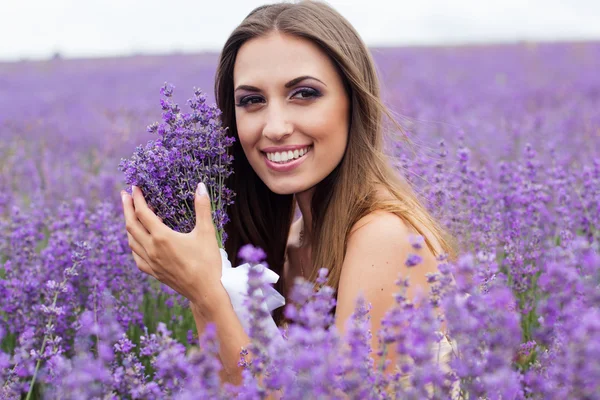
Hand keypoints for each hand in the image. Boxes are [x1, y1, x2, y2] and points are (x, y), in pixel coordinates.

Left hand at [121, 183, 224, 310]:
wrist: (204, 291)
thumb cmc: (207, 261)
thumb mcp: (206, 232)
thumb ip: (202, 208)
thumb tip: (201, 186)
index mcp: (162, 237)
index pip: (142, 212)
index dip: (137, 198)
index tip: (135, 187)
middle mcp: (151, 249)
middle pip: (131, 224)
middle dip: (127, 208)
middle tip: (125, 195)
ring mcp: (150, 262)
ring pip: (131, 240)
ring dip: (129, 225)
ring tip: (131, 215)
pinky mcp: (153, 272)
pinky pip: (136, 256)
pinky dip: (133, 244)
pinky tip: (138, 241)